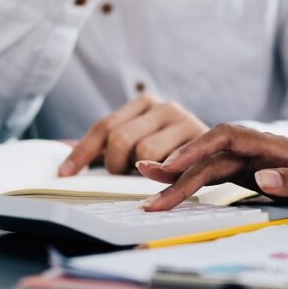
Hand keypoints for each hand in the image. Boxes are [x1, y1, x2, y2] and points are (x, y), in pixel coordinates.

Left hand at [58, 94, 207, 175]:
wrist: (226, 150)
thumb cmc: (175, 152)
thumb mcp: (142, 141)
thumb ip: (107, 146)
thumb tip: (61, 151)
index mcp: (143, 103)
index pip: (104, 126)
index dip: (82, 152)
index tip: (65, 174)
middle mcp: (163, 106)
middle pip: (121, 139)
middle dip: (115, 165)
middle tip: (122, 177)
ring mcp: (184, 119)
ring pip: (145, 152)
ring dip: (142, 172)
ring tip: (151, 177)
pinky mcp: (202, 136)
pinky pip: (172, 163)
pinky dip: (161, 177)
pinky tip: (161, 185)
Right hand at [135, 124, 287, 215]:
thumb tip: (261, 176)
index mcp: (275, 145)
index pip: (228, 137)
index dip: (199, 147)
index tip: (175, 163)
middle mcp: (259, 149)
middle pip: (211, 153)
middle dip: (178, 167)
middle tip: (148, 184)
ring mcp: (253, 160)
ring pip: (209, 164)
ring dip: (179, 174)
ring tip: (148, 184)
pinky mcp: (251, 173)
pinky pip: (216, 174)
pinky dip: (194, 181)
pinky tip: (175, 187)